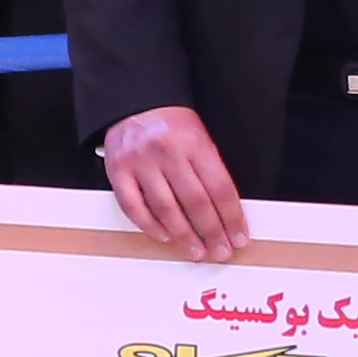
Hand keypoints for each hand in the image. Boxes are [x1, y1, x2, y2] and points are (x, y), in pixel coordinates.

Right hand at [98, 105, 248, 261]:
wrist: (135, 105)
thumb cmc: (171, 126)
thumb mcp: (200, 138)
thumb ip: (211, 171)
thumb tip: (227, 214)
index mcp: (194, 143)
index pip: (220, 187)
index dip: (232, 217)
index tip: (239, 237)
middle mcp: (167, 152)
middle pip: (195, 201)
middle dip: (212, 231)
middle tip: (221, 251)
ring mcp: (140, 162)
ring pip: (165, 208)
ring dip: (184, 235)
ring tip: (196, 250)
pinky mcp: (117, 170)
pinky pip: (133, 206)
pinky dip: (149, 226)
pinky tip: (164, 237)